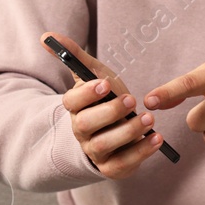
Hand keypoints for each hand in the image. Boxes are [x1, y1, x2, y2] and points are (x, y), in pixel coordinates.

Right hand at [40, 32, 164, 179]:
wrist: (113, 130)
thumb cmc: (104, 98)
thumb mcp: (94, 74)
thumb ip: (74, 56)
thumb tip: (46, 37)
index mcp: (75, 107)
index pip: (72, 102)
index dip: (87, 94)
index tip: (105, 84)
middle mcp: (81, 131)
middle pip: (85, 125)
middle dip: (109, 112)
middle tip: (132, 100)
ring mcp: (95, 151)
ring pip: (103, 146)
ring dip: (128, 132)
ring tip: (149, 119)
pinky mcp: (112, 167)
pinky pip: (122, 164)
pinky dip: (141, 152)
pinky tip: (157, 138)